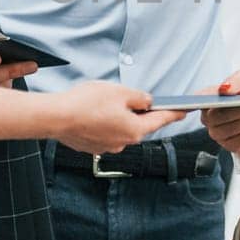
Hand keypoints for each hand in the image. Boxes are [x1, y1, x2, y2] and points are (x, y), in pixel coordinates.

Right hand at [48, 81, 183, 154]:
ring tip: (104, 102)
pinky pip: (104, 133)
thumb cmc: (86, 103)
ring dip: (118, 117)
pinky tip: (93, 112)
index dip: (173, 113)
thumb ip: (139, 97)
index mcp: (135, 130)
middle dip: (138, 112)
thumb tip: (146, 102)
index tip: (183, 112)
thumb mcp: (120, 92)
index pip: (160, 120)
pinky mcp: (92, 146)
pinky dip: (103, 123)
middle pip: (139, 125)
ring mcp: (107, 147)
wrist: (56, 117)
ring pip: (120, 129)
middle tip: (131, 98)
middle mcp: (123, 143)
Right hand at [201, 71, 239, 156]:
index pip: (197, 100)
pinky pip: (239, 141)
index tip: (211, 100)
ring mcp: (217, 133)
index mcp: (208, 98)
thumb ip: (237, 80)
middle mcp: (208, 117)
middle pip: (217, 116)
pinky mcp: (229, 145)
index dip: (196, 102)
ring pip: (229, 130)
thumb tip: (225, 87)